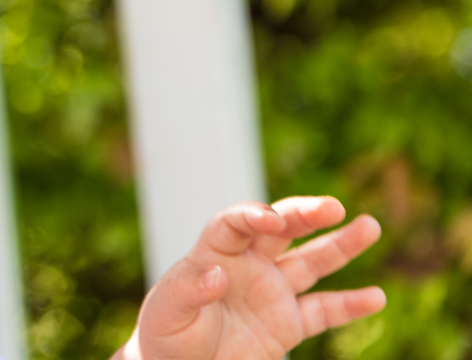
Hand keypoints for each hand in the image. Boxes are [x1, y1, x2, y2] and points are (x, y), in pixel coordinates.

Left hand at [115, 197, 384, 359]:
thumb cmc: (165, 335)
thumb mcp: (168, 311)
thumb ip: (188, 290)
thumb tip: (217, 273)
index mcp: (213, 254)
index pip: (236, 224)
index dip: (254, 216)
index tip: (272, 221)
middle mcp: (247, 265)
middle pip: (281, 230)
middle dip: (305, 215)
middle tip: (333, 207)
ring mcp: (270, 292)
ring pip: (310, 261)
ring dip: (340, 245)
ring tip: (370, 226)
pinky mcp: (287, 324)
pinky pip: (323, 311)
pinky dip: (349, 305)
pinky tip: (376, 297)